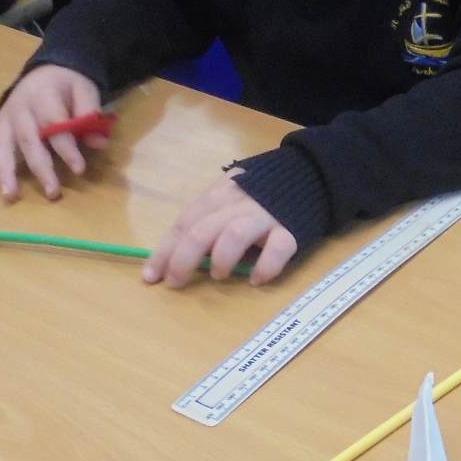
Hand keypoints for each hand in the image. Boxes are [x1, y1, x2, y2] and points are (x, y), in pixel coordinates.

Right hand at [0, 64, 109, 200]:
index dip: (66, 148)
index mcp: (43, 96)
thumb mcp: (85, 91)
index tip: (79, 170)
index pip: (54, 124)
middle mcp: (19, 108)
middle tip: (52, 193)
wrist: (46, 71)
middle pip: (28, 140)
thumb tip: (99, 143)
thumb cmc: (67, 85)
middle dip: (40, 168)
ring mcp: (4, 118)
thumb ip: (90, 115)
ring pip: (1, 145)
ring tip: (10, 196)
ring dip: (4, 172)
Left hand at [142, 175, 297, 287]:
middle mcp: (236, 204)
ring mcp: (264, 216)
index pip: (184, 223)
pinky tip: (256, 279)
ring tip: (219, 276)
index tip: (151, 277)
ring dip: (220, 259)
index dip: (165, 251)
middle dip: (183, 260)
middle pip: (201, 230)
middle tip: (177, 283)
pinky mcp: (291, 230)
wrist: (309, 177)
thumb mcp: (228, 202)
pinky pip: (277, 249)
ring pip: (234, 234)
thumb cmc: (260, 199)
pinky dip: (265, 267)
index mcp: (217, 197)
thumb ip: (207, 222)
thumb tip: (176, 258)